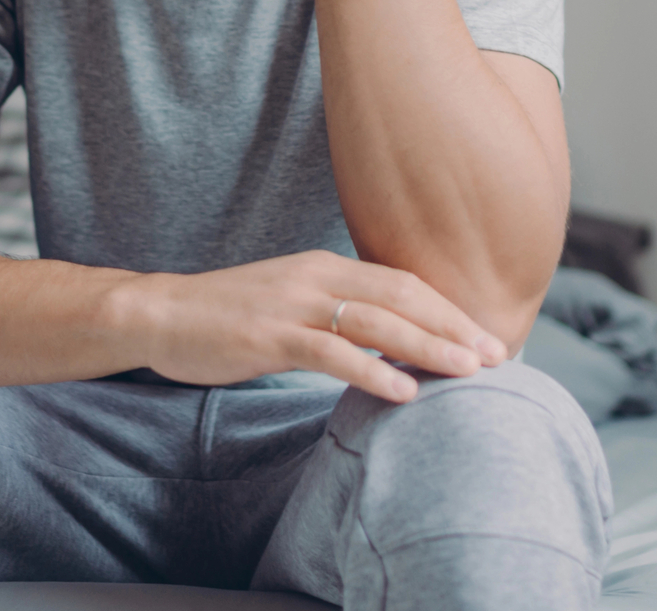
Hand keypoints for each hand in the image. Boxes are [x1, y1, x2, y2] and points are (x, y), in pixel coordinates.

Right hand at [128, 249, 508, 403]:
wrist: (159, 313)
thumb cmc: (226, 316)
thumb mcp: (289, 302)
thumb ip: (334, 312)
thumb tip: (385, 339)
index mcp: (324, 265)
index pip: (403, 281)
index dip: (448, 308)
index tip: (484, 336)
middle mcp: (316, 276)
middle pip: (402, 295)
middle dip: (453, 326)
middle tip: (497, 355)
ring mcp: (293, 305)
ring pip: (376, 321)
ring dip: (428, 346)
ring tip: (468, 372)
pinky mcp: (269, 336)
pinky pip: (331, 353)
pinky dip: (372, 370)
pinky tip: (403, 390)